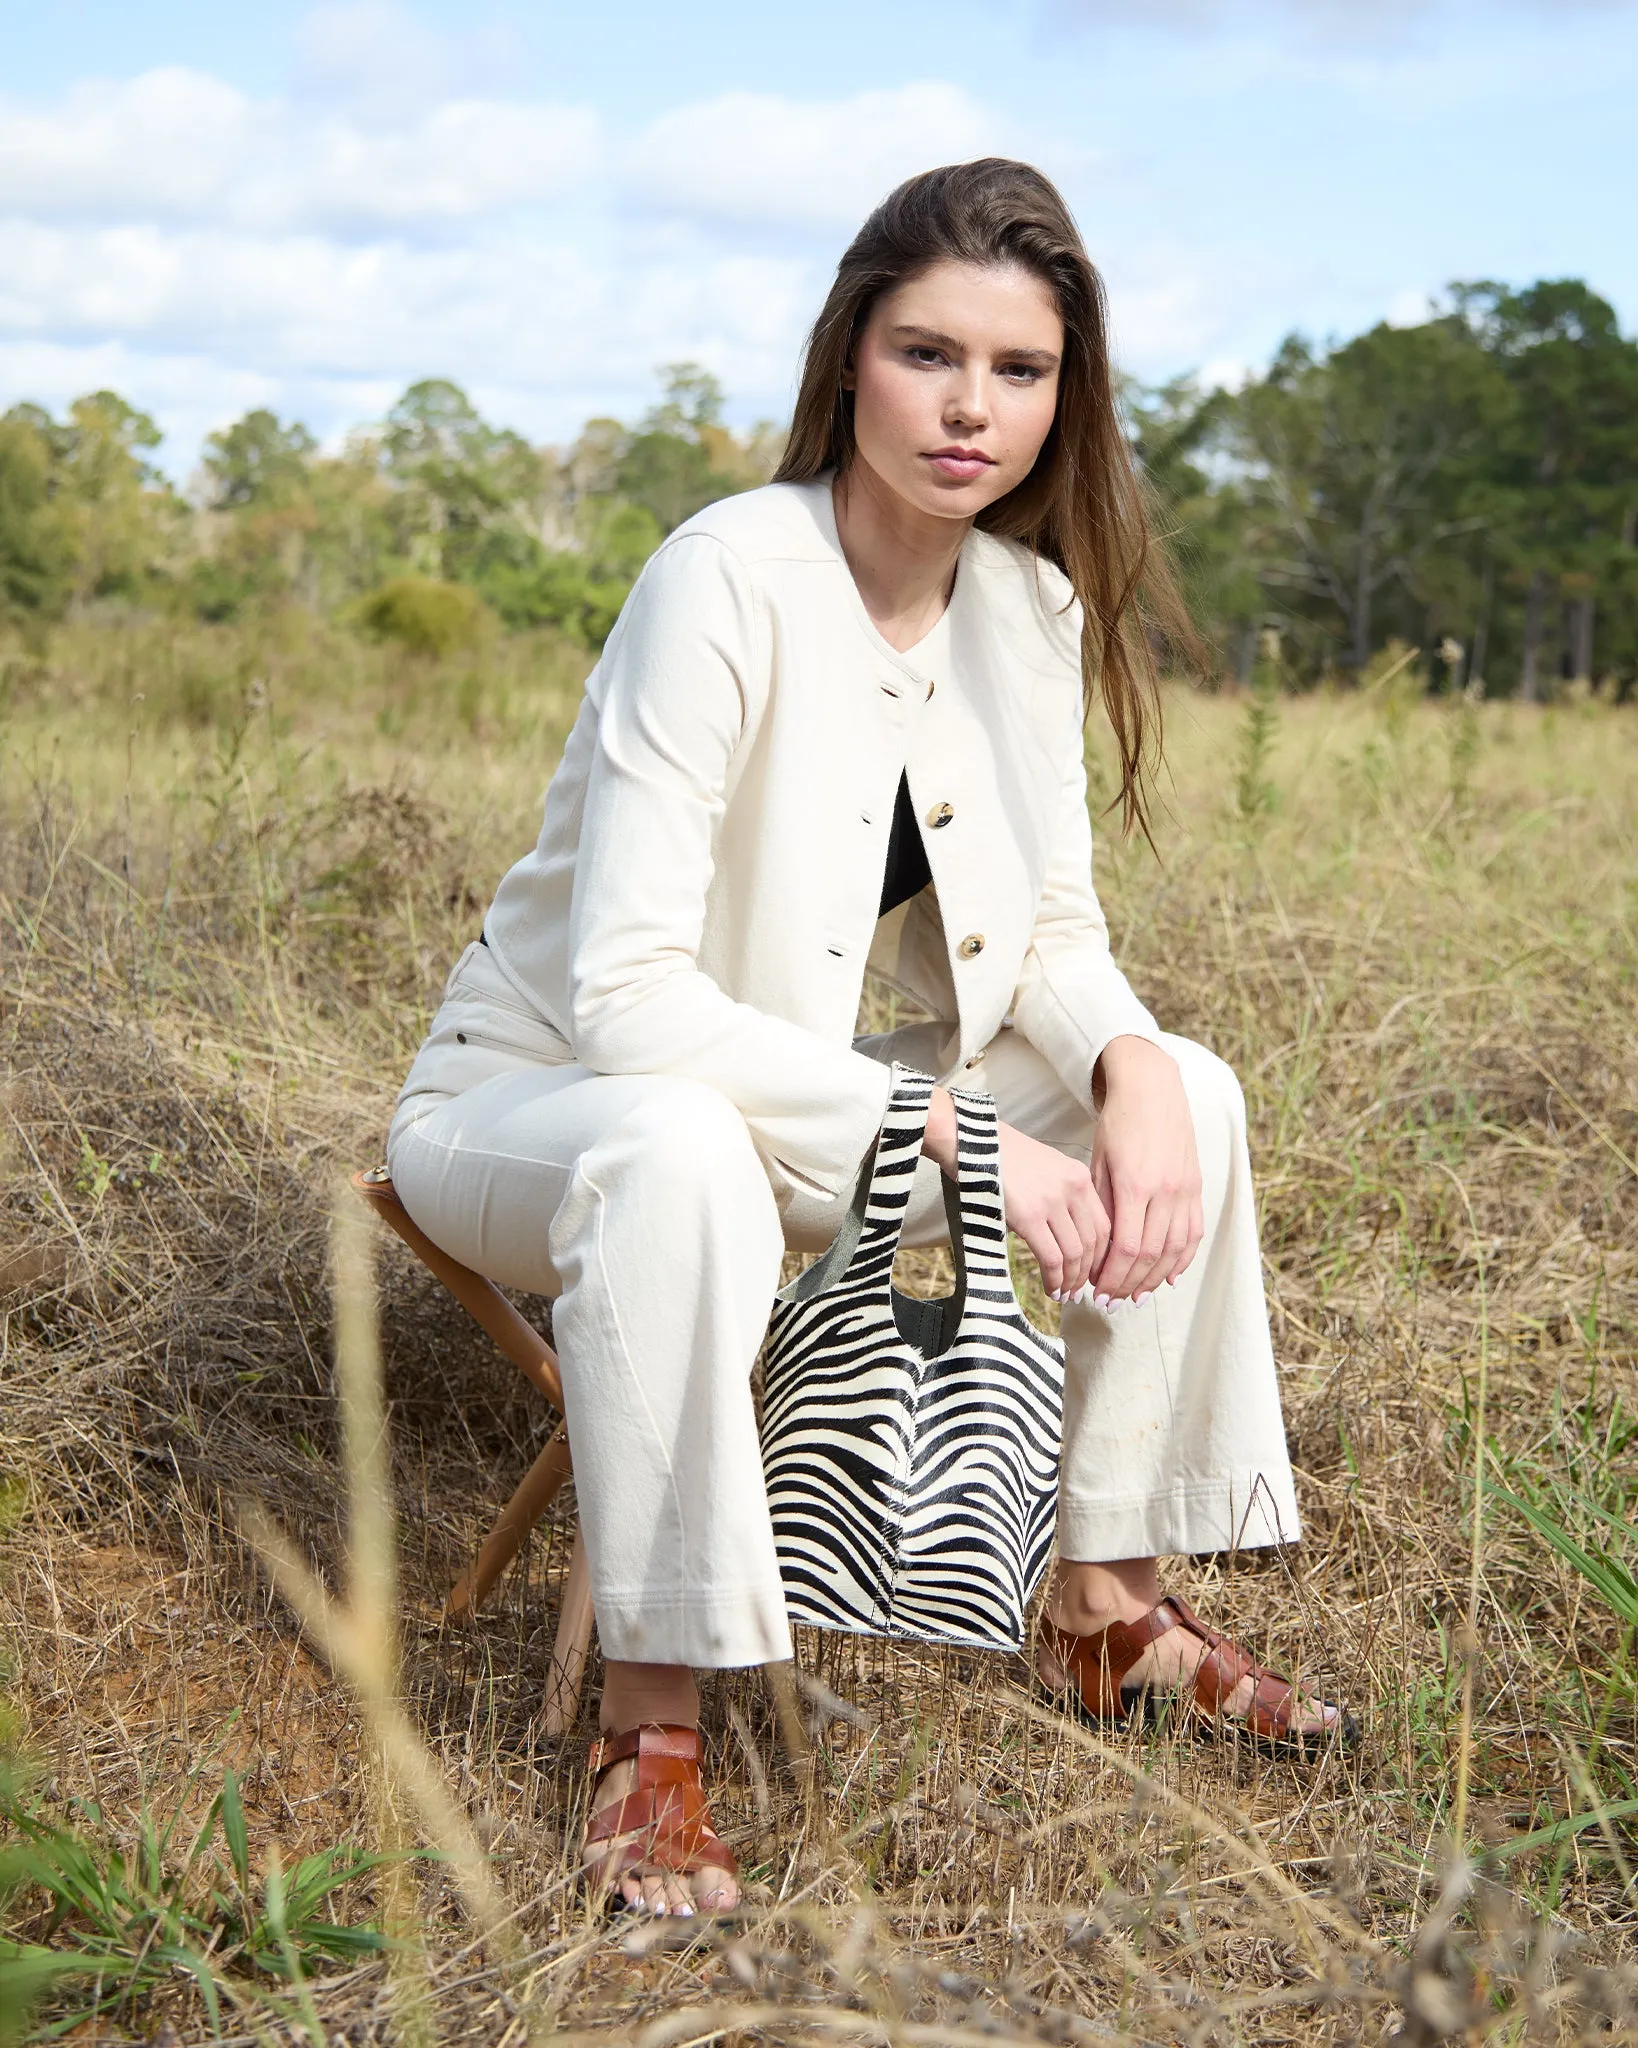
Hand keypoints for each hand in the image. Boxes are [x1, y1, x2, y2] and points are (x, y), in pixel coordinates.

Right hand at [923, 1087, 1109, 1302]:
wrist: (969, 1141)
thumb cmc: (1000, 1156)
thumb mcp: (1044, 1168)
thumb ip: (1062, 1195)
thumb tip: (1067, 1234)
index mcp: (1078, 1175)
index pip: (1105, 1224)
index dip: (1102, 1255)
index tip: (1093, 1272)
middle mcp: (1072, 1187)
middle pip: (1094, 1242)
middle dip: (1089, 1272)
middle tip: (1079, 1290)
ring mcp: (1052, 1202)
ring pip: (1075, 1254)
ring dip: (1071, 1280)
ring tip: (1064, 1294)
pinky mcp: (1029, 1216)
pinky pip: (1052, 1258)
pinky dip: (1055, 1279)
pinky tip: (1050, 1288)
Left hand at [1089, 1037, 1203, 1302]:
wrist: (1152, 1090)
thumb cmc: (1118, 1124)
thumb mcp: (1098, 1162)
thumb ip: (1102, 1205)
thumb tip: (1100, 1249)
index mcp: (1135, 1183)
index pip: (1128, 1246)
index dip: (1114, 1274)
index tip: (1099, 1290)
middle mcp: (1165, 1189)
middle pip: (1152, 1254)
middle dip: (1131, 1283)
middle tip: (1114, 1300)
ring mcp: (1185, 1189)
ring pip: (1176, 1249)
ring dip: (1156, 1278)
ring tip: (1137, 1295)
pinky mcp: (1196, 1186)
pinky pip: (1194, 1232)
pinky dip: (1183, 1259)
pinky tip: (1169, 1277)